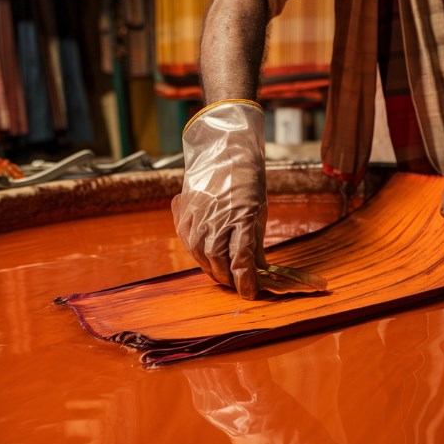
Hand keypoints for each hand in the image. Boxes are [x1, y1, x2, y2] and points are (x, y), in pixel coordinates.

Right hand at [172, 100, 266, 299]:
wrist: (223, 150)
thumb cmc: (247, 179)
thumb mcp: (259, 210)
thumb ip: (256, 242)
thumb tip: (259, 269)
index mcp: (241, 219)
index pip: (241, 263)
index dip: (246, 283)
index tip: (251, 292)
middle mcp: (216, 222)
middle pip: (219, 264)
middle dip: (229, 280)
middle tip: (238, 285)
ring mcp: (197, 218)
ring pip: (202, 257)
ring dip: (213, 270)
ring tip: (223, 275)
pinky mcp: (184, 215)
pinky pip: (189, 243)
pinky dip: (199, 255)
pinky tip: (207, 258)